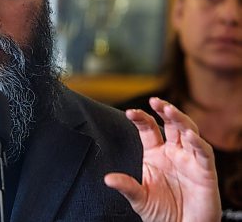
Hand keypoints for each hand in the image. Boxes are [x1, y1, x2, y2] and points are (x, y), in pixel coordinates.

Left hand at [104, 97, 221, 221]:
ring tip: (169, 110)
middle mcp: (173, 152)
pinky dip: (198, 143)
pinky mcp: (205, 171)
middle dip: (164, 110)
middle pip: (171, 123)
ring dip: (180, 119)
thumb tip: (108, 179)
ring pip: (188, 131)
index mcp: (155, 154)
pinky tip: (189, 135)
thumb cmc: (162, 213)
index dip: (141, 118)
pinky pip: (203, 153)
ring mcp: (189, 160)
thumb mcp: (139, 199)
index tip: (130, 112)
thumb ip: (126, 186)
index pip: (148, 129)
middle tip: (155, 101)